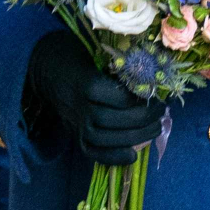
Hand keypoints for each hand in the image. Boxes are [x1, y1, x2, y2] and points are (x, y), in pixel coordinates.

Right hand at [26, 29, 163, 163]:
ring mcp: (75, 123)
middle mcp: (78, 106)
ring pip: (104, 138)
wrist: (47, 71)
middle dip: (143, 118)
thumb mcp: (96, 52)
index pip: (115, 97)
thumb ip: (119, 66)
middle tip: (161, 112)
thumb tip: (151, 80)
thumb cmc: (78, 57)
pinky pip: (92, 153)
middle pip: (112, 119)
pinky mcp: (75, 135)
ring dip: (135, 137)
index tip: (154, 94)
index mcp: (84, 82)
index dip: (138, 98)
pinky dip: (113, 158)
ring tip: (155, 129)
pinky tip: (133, 155)